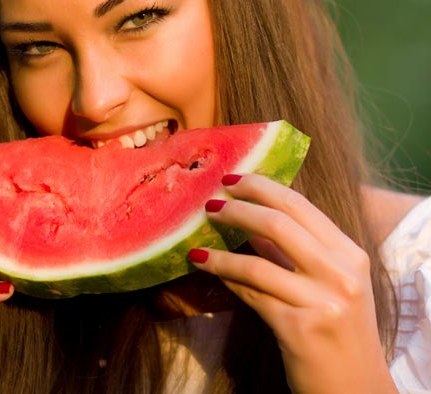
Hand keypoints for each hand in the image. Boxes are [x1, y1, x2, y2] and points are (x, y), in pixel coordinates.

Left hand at [188, 174, 397, 393]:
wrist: (356, 388)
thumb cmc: (340, 331)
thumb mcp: (333, 284)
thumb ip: (297, 252)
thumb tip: (252, 222)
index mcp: (350, 254)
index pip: (300, 205)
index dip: (262, 187)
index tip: (233, 179)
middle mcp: (341, 273)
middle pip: (277, 223)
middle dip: (237, 209)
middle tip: (210, 204)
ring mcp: (322, 301)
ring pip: (256, 263)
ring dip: (220, 253)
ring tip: (197, 247)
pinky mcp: (299, 328)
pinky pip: (251, 295)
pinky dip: (228, 280)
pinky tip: (211, 272)